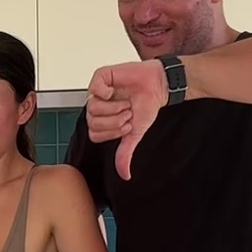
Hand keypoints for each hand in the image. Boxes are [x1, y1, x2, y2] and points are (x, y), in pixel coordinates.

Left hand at [86, 61, 168, 180]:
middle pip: (93, 122)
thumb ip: (125, 152)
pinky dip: (107, 92)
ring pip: (93, 108)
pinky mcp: (101, 76)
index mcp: (101, 120)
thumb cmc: (146, 106)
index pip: (94, 134)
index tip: (127, 125)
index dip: (112, 132)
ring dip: (115, 107)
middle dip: (115, 120)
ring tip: (126, 102)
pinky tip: (116, 90)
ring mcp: (97, 91)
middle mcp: (97, 106)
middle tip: (128, 113)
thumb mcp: (135, 133)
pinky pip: (94, 87)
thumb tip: (124, 175)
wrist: (158, 86)